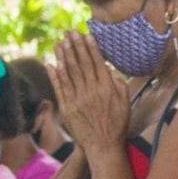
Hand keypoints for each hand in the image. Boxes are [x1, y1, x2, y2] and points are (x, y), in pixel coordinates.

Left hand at [50, 31, 130, 153]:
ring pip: (69, 73)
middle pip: (81, 64)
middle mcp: (91, 91)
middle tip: (69, 32)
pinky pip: (60, 88)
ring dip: (63, 56)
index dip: (90, 47)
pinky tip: (52, 63)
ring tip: (60, 42)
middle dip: (75, 46)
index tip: (85, 35)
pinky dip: (55, 75)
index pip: (96, 63)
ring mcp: (77, 99)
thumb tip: (109, 70)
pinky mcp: (67, 108)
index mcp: (106, 88)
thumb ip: (119, 85)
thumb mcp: (126, 104)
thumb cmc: (117, 125)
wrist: (103, 146)